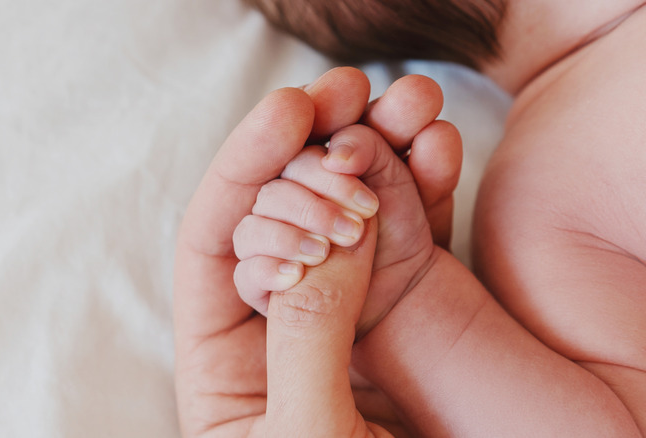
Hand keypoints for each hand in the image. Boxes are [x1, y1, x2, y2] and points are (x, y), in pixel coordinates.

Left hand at [173, 68, 406, 435]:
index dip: (244, 169)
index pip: (215, 243)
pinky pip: (402, 240)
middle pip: (272, 216)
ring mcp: (341, 315)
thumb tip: (328, 240)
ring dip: (363, 153)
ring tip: (393, 103)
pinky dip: (416, 191)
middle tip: (344, 103)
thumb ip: (306, 338)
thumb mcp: (306, 437)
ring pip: (339, 217)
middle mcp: (275, 326)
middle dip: (303, 150)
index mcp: (226, 361)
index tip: (288, 116)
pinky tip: (430, 149)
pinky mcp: (402, 316)